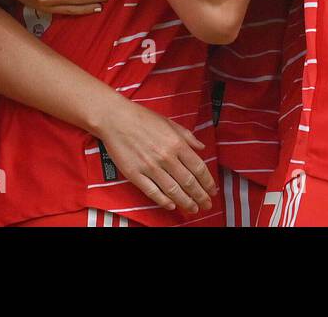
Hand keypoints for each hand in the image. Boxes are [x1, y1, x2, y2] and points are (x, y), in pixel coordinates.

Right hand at [92, 98, 215, 213]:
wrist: (115, 119)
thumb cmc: (142, 118)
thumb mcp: (169, 122)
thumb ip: (187, 136)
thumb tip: (201, 148)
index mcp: (176, 143)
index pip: (198, 168)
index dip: (208, 182)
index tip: (212, 190)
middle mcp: (166, 157)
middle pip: (188, 182)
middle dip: (200, 196)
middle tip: (207, 205)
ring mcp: (150, 167)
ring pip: (173, 190)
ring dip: (185, 202)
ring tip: (193, 209)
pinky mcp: (135, 174)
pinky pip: (152, 192)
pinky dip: (164, 201)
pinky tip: (171, 205)